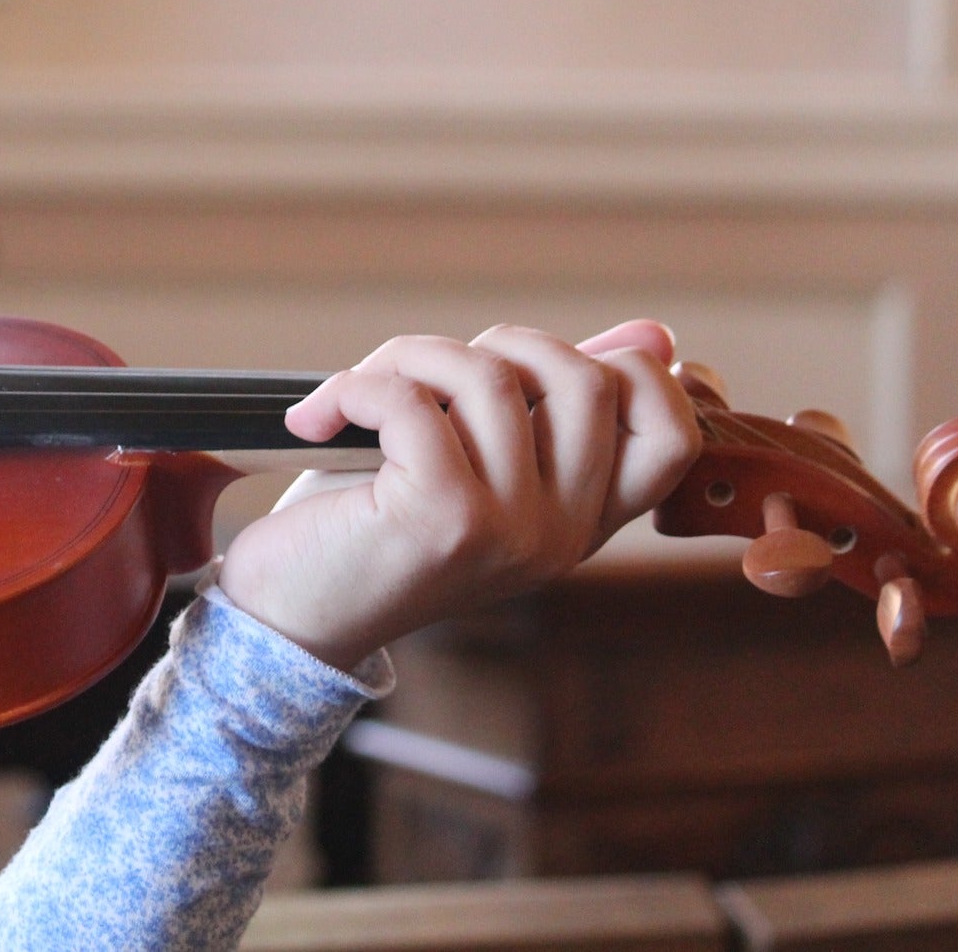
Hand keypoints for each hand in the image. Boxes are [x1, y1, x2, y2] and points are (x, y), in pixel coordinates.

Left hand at [215, 321, 701, 670]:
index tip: (536, 363)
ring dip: (408, 360)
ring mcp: (510, 532)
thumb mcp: (476, 458)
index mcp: (578, 524)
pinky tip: (319, 419)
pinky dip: (355, 387)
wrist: (286, 623)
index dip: (629, 372)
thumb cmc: (372, 526)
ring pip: (491, 377)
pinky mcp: (444, 519)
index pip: (672, 437)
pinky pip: (411, 401)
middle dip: (498, 346)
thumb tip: (656, 334)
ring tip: (357, 395)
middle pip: (588, 380)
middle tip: (425, 375)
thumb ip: (554, 403)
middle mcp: (559, 537)